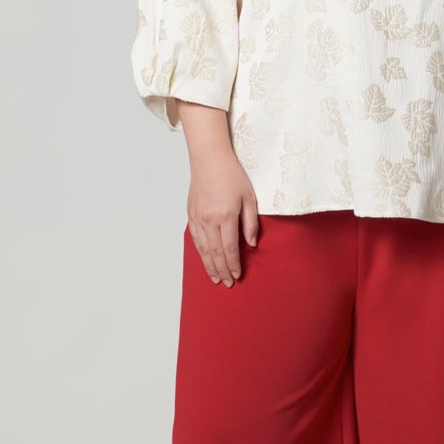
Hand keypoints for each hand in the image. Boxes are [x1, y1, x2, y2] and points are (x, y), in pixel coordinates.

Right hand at [177, 100, 258, 286]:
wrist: (209, 159)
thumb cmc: (232, 175)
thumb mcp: (249, 198)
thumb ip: (251, 223)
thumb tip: (251, 244)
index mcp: (226, 216)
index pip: (230, 248)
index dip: (234, 264)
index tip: (238, 275)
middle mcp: (209, 220)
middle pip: (215, 253)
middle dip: (222, 270)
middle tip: (227, 284)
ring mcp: (198, 218)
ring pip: (203, 249)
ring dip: (209, 266)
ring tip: (215, 278)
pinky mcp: (191, 215)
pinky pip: (195, 239)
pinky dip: (200, 252)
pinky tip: (205, 260)